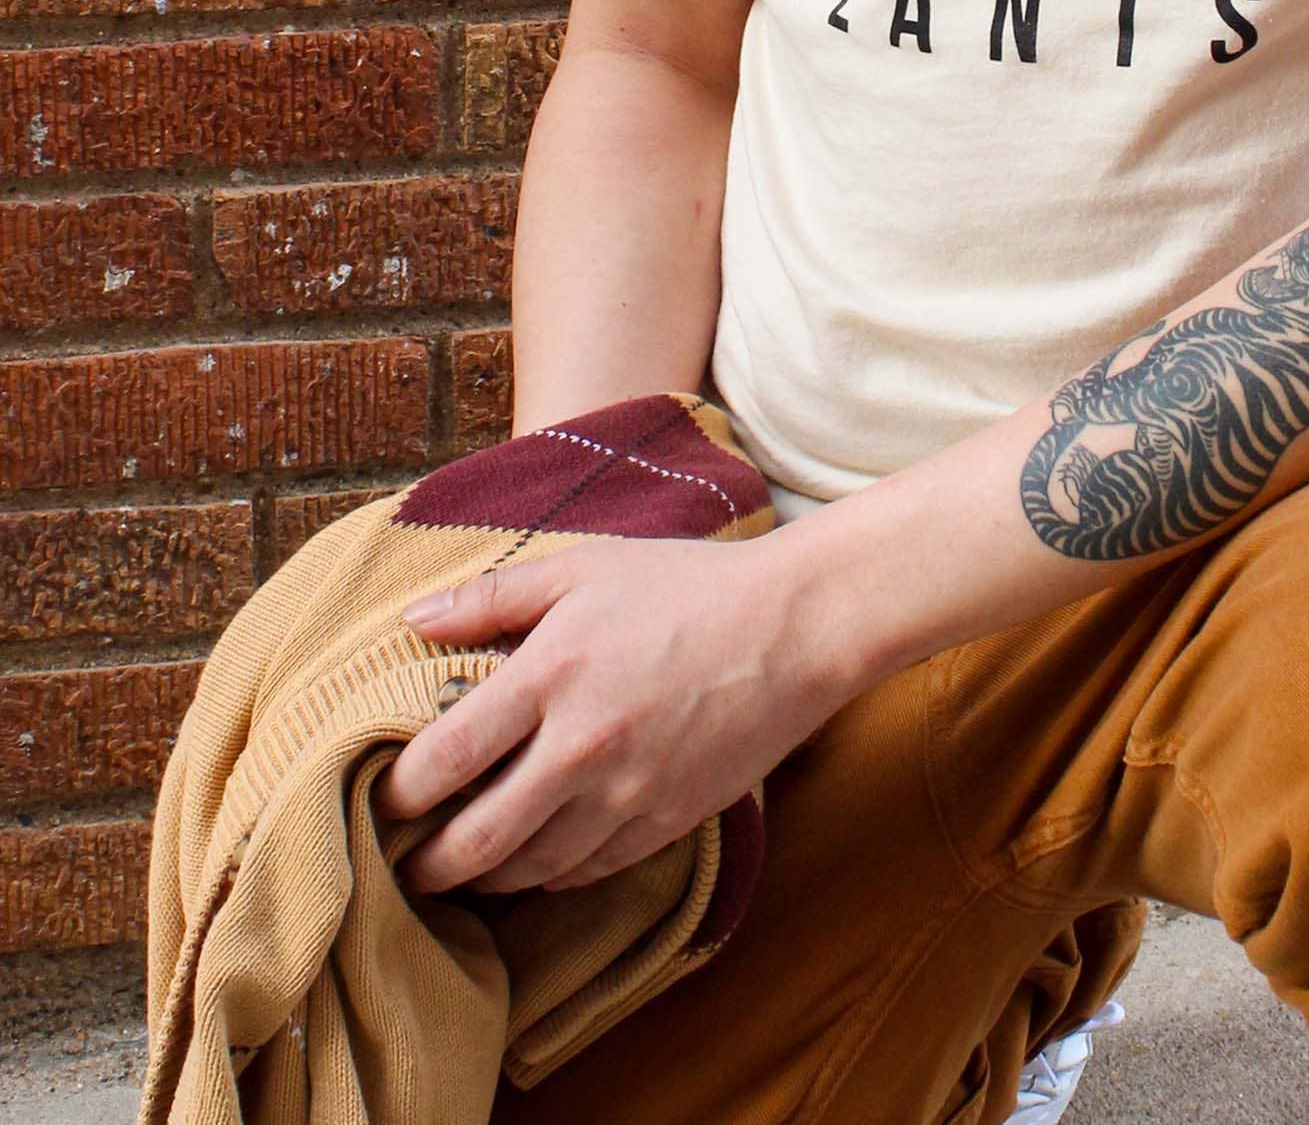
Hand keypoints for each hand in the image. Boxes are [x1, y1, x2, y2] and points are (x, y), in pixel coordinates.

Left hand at [373, 531, 845, 897]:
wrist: (792, 628)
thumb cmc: (684, 586)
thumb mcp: (584, 568)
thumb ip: (492, 597)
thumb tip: (413, 619)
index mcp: (551, 675)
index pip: (444, 761)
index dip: (397, 794)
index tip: (379, 800)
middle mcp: (582, 748)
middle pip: (476, 841)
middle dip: (426, 865)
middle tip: (403, 863)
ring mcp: (627, 795)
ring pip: (529, 871)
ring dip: (484, 877)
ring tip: (462, 864)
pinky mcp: (665, 823)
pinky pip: (586, 873)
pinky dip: (547, 875)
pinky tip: (533, 859)